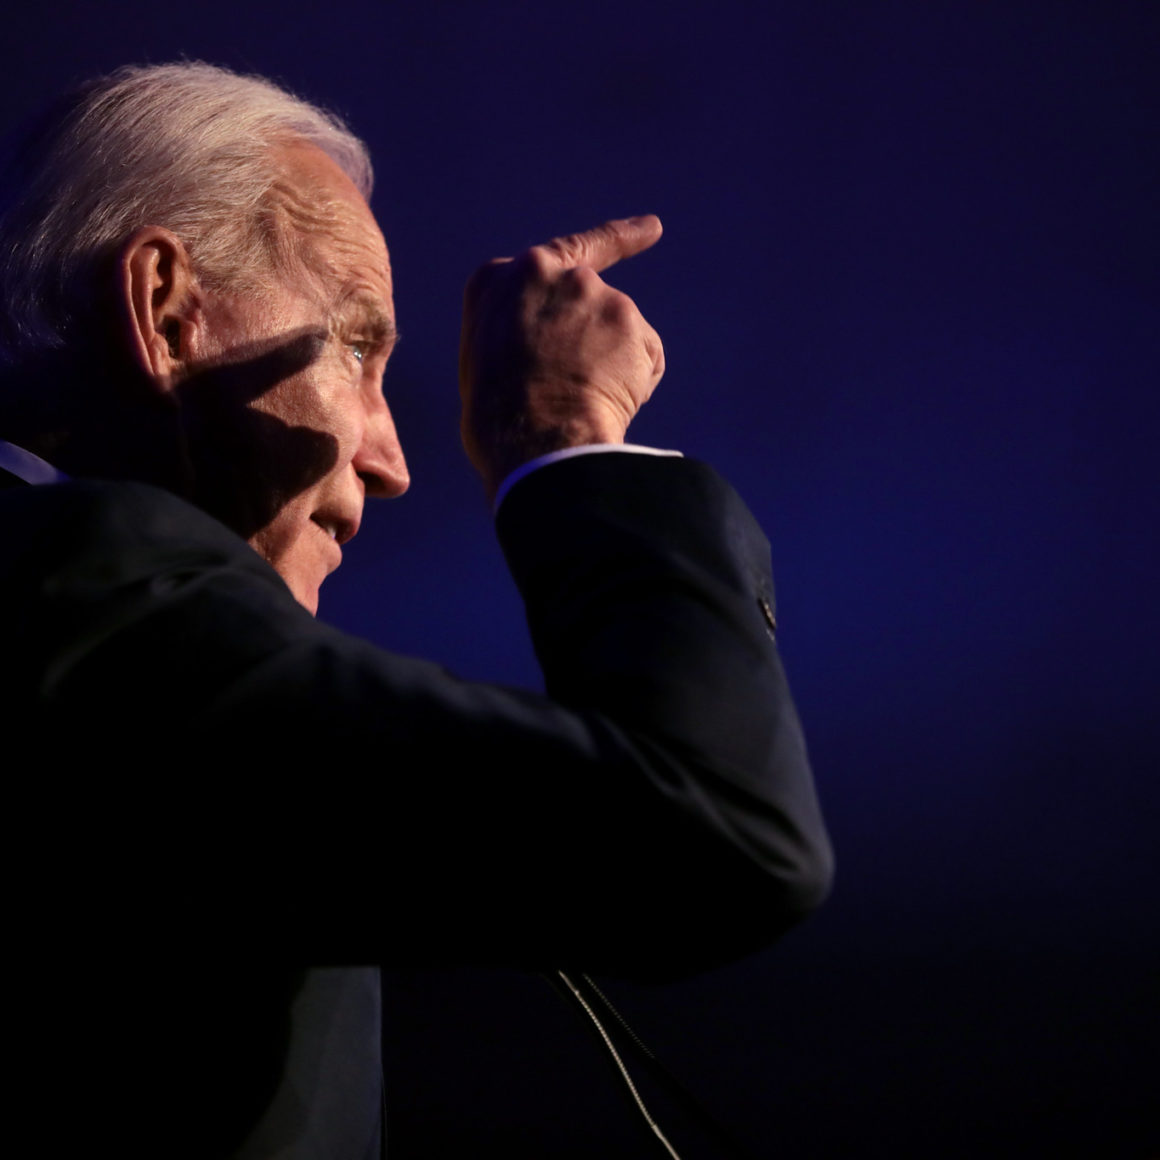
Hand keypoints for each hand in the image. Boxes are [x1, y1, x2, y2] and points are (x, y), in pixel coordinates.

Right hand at [459, 215, 665, 497]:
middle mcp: (546, 272)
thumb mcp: (487, 365)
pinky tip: (610, 406)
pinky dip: (637, 386)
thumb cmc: (499, 420)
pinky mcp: (627, 318)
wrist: (532, 439)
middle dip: (617, 275)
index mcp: (498, 281)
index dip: (604, 242)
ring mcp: (590, 292)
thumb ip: (519, 338)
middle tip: (640, 261)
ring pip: (619, 334)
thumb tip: (548, 359)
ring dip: (613, 370)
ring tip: (583, 406)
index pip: (553, 255)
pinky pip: (645, 359)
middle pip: (589, 290)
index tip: (649, 229)